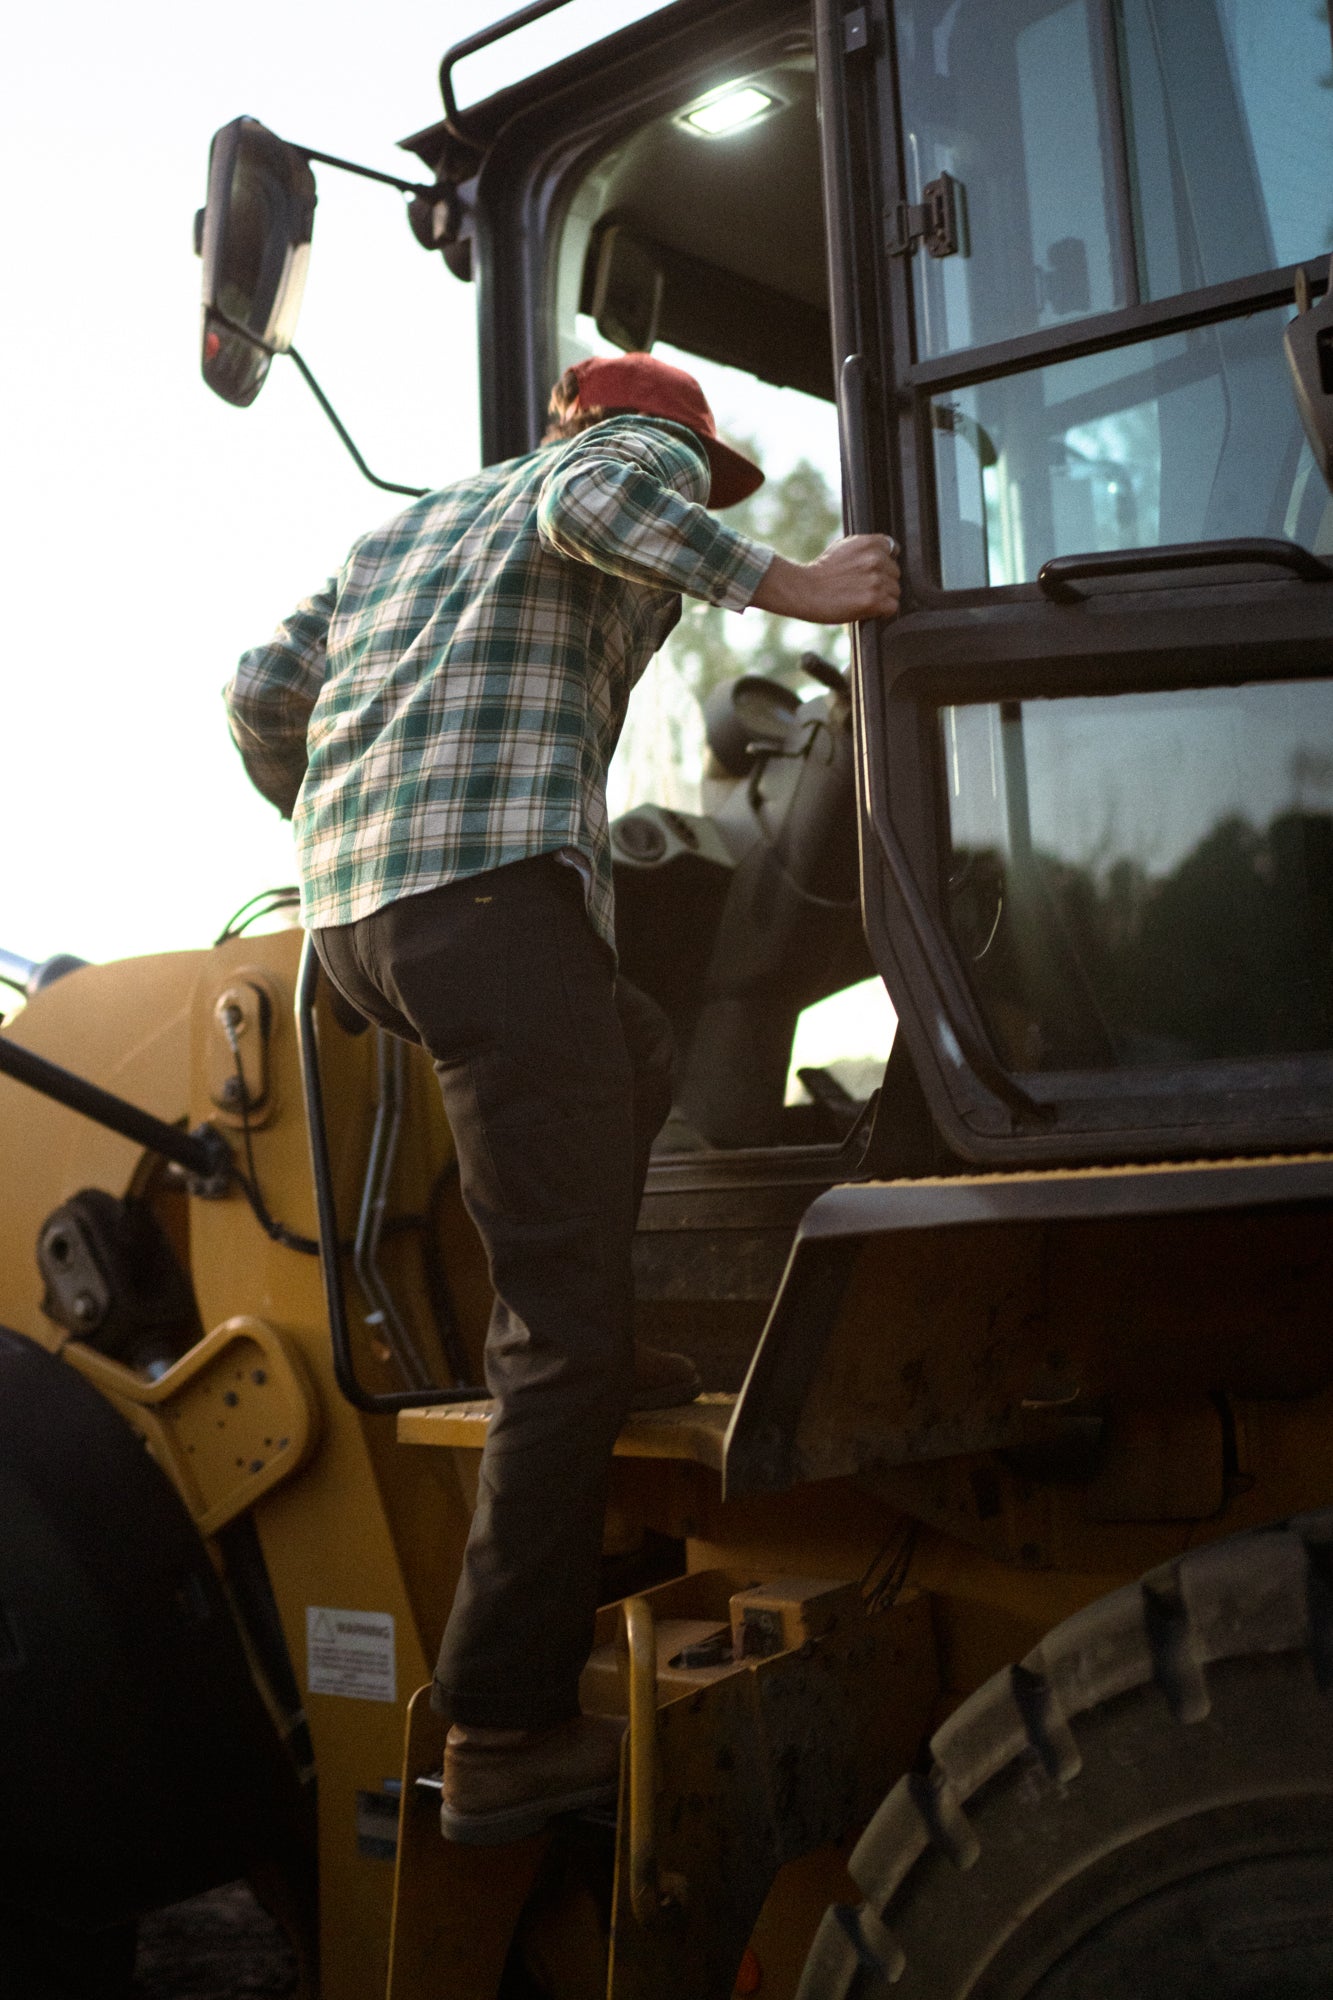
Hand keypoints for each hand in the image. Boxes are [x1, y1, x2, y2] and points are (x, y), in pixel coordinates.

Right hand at [750, 535, 901, 623]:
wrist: (805, 590)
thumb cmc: (821, 572)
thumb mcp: (843, 547)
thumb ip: (865, 549)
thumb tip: (886, 553)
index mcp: (869, 543)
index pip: (893, 550)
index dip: (885, 562)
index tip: (875, 571)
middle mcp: (875, 559)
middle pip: (895, 573)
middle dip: (883, 581)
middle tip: (863, 588)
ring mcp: (876, 580)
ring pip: (895, 591)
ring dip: (883, 598)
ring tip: (863, 599)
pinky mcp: (874, 600)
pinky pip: (892, 607)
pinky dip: (882, 612)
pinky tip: (868, 609)